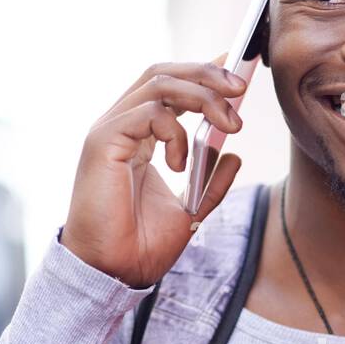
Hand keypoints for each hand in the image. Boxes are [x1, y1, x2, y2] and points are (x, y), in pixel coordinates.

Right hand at [60, 55, 247, 288]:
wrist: (113, 272)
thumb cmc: (139, 245)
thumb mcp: (190, 211)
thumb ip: (210, 183)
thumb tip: (233, 155)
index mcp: (138, 136)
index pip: (169, 87)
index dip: (203, 71)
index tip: (238, 73)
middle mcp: (122, 125)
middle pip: (164, 73)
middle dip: (208, 72)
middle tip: (242, 88)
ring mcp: (110, 130)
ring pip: (159, 83)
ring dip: (203, 97)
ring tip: (231, 125)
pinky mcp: (103, 141)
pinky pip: (148, 112)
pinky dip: (175, 131)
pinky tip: (180, 163)